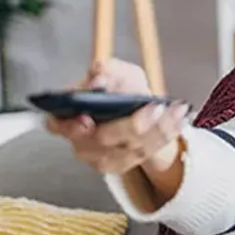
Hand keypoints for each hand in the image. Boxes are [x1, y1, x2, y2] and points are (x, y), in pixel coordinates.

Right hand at [46, 59, 189, 175]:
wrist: (139, 111)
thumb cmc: (120, 90)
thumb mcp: (116, 71)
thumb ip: (107, 68)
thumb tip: (98, 74)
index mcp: (67, 115)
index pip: (56, 124)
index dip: (69, 124)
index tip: (87, 118)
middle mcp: (79, 141)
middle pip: (101, 139)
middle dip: (130, 124)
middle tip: (155, 107)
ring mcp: (98, 158)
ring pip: (128, 150)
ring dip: (157, 130)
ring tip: (176, 110)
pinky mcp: (120, 166)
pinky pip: (144, 155)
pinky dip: (164, 136)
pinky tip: (178, 120)